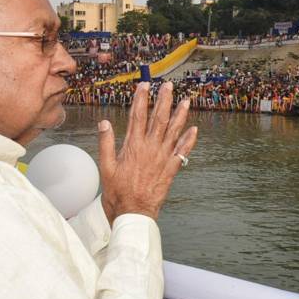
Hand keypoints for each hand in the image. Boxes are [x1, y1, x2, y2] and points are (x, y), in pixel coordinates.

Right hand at [98, 81, 197, 221]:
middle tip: (168, 86)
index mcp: (133, 146)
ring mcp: (163, 158)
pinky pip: (183, 152)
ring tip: (186, 101)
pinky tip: (194, 130)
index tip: (144, 85)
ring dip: (180, 115)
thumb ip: (106, 143)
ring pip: (173, 132)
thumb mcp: (106, 167)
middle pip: (158, 119)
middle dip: (163, 100)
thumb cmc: (117, 193)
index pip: (137, 116)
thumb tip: (104, 122)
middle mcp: (150, 149)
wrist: (133, 213)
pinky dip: (189, 140)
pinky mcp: (171, 169)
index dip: (141, 99)